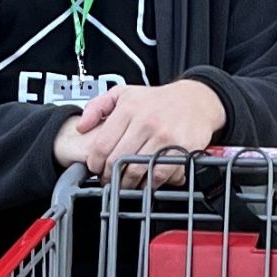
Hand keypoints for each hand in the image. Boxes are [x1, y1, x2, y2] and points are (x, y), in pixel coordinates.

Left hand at [55, 77, 226, 177]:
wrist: (195, 101)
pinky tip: (145, 182)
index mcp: (129, 109)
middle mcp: (146, 122)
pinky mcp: (181, 149)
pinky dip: (149, 183)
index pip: (102, 145)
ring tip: (126, 183)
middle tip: (110, 180)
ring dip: (128, 183)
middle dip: (110, 176)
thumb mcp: (125, 93)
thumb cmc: (159, 101)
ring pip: (136, 171)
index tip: (96, 169)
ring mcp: (164, 137)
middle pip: (117, 161)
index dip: (95, 163)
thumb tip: (82, 126)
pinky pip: (159, 175)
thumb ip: (98, 106)